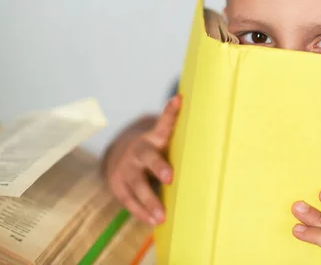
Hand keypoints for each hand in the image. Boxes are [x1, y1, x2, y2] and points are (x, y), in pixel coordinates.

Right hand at [105, 95, 180, 225]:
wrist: (120, 155)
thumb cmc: (154, 148)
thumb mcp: (163, 137)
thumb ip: (177, 127)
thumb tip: (202, 112)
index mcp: (153, 137)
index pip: (163, 123)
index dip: (171, 112)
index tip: (178, 100)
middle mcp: (138, 151)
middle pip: (148, 157)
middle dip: (158, 167)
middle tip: (171, 177)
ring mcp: (126, 168)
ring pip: (137, 184)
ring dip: (149, 200)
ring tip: (162, 216)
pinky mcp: (118, 184)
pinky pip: (129, 200)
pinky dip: (141, 211)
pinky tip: (153, 221)